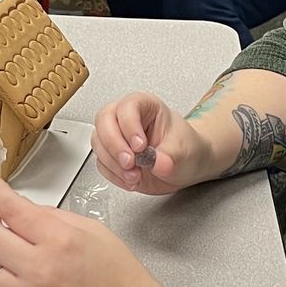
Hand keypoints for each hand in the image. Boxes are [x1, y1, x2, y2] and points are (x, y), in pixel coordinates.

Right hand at [93, 92, 210, 194]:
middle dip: (115, 145)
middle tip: (130, 163)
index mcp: (146, 106)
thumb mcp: (184, 150)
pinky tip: (131, 180)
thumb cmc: (186, 147)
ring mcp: (117, 137)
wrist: (186, 166)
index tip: (140, 146)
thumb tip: (157, 163)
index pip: (128, 106)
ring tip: (135, 176)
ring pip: (99, 143)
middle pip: (104, 121)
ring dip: (114, 163)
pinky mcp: (112, 157)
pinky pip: (101, 163)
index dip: (130, 126)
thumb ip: (170, 156)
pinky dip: (114, 175)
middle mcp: (126, 118)